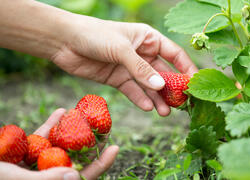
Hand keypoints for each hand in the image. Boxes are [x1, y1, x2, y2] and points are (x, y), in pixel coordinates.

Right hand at [0, 109, 118, 179]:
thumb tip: (75, 176)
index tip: (116, 147)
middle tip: (104, 125)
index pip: (82, 178)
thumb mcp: (14, 179)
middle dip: (89, 143)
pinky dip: (49, 126)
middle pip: (75, 159)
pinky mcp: (22, 153)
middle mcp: (46, 176)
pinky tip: (60, 111)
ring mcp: (35, 165)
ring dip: (71, 131)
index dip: (100, 165)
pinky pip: (40, 139)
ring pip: (59, 146)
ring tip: (84, 115)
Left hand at [52, 18, 197, 115]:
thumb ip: (141, 68)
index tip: (194, 84)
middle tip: (180, 105)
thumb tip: (160, 86)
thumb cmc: (95, 35)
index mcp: (148, 38)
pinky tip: (148, 108)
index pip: (174, 54)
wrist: (64, 41)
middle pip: (163, 73)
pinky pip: (133, 91)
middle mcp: (142, 53)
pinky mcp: (118, 79)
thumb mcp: (121, 49)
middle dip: (171, 89)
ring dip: (157, 98)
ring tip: (165, 112)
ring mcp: (130, 67)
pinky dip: (140, 99)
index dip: (186, 69)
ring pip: (149, 85)